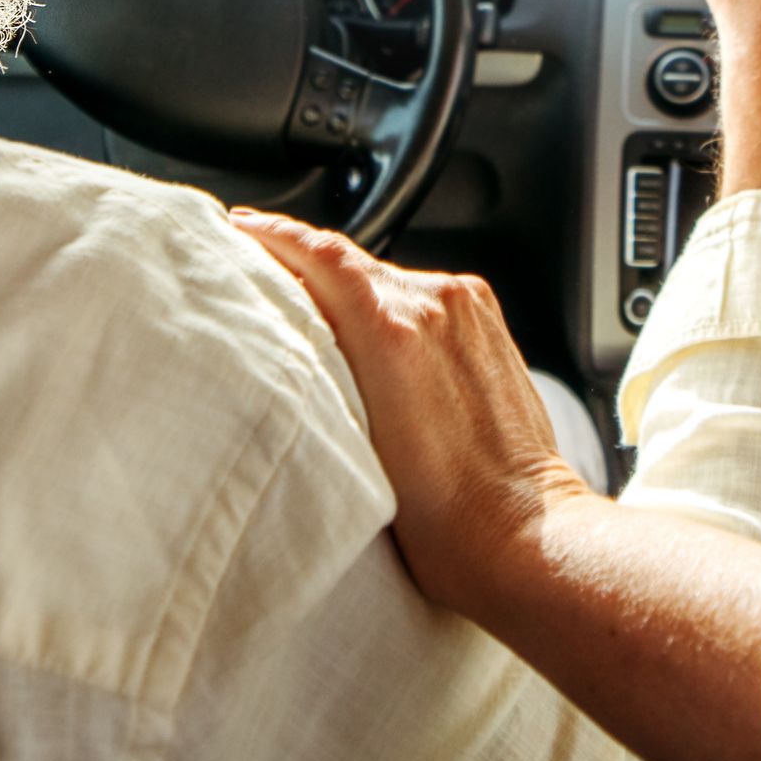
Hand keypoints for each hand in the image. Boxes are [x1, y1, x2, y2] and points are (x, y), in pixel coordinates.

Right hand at [233, 211, 588, 613]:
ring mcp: (470, 312)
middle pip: (352, 262)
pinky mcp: (489, 327)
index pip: (322, 253)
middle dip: (303, 265)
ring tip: (314, 318)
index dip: (273, 233)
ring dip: (350, 290)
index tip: (239, 225)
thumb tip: (292, 329)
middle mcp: (436, 306)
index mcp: (395, 329)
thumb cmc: (440, 517)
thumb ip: (321, 368)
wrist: (521, 534)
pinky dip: (390, 306)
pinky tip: (373, 342)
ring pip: (388, 280)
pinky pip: (424, 298)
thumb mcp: (352, 441)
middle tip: (259, 275)